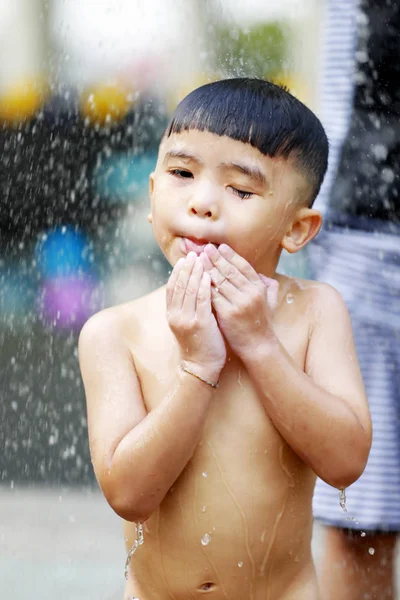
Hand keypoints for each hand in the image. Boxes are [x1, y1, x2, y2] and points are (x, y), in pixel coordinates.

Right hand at [166, 251, 225, 382]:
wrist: (200, 366)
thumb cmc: (198, 344)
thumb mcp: (186, 323)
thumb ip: (186, 307)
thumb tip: (190, 287)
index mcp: (172, 314)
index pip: (172, 288)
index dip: (178, 272)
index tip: (184, 259)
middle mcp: (176, 315)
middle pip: (179, 285)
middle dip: (187, 268)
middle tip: (193, 253)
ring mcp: (187, 319)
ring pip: (189, 290)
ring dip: (196, 272)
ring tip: (201, 259)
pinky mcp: (200, 323)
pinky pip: (202, 300)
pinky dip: (204, 286)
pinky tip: (209, 276)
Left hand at [200, 244, 278, 357]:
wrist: (259, 345)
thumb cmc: (262, 323)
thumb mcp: (271, 301)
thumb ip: (268, 285)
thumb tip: (262, 273)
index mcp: (260, 288)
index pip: (244, 266)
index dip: (231, 255)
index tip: (220, 246)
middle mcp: (251, 293)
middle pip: (230, 271)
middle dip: (216, 258)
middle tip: (205, 249)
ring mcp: (239, 303)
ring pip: (220, 281)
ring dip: (208, 269)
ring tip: (198, 260)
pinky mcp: (228, 313)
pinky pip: (213, 296)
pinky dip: (204, 286)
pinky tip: (196, 279)